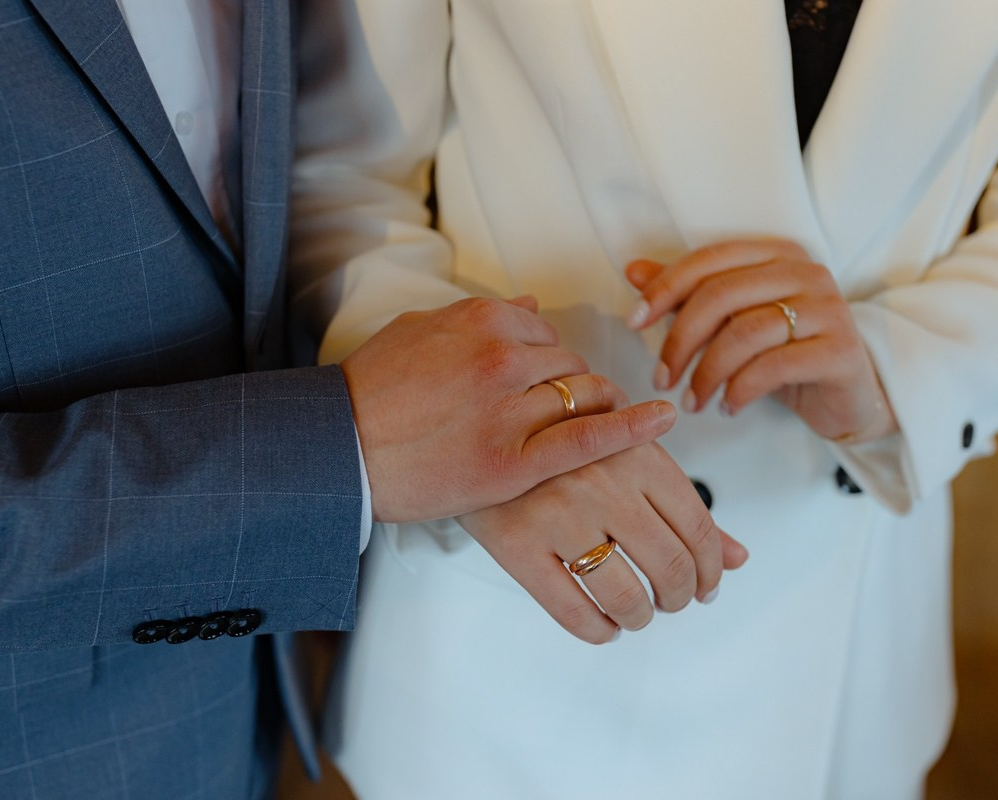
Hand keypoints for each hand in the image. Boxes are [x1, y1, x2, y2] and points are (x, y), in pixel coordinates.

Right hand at [341, 296, 677, 521]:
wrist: (334, 450)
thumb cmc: (367, 391)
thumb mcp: (419, 331)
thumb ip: (480, 314)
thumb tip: (530, 304)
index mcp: (481, 319)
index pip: (550, 335)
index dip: (555, 365)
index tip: (552, 385)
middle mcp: (501, 357)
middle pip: (573, 367)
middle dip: (578, 390)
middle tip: (570, 415)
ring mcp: (508, 410)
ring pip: (584, 398)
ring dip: (597, 411)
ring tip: (601, 430)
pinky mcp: (512, 462)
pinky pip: (588, 438)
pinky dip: (632, 428)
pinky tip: (662, 421)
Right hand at [458, 442, 748, 643]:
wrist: (481, 431)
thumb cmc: (563, 446)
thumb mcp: (628, 457)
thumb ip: (682, 506)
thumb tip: (737, 559)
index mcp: (636, 454)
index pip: (696, 529)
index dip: (710, 570)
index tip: (706, 587)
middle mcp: (602, 483)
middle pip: (670, 566)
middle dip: (679, 597)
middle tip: (671, 602)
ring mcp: (558, 515)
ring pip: (625, 596)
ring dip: (640, 617)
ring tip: (636, 615)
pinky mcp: (518, 545)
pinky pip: (572, 611)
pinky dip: (598, 631)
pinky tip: (603, 626)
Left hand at [625, 239, 896, 442]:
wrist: (846, 394)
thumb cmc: (783, 352)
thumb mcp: (732, 321)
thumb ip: (688, 294)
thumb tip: (633, 270)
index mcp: (777, 254)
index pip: (708, 261)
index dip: (664, 289)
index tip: (633, 323)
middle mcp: (806, 272)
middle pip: (722, 296)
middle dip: (680, 341)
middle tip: (661, 379)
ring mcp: (828, 309)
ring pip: (745, 333)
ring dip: (707, 373)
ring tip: (692, 401)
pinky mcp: (840, 350)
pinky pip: (774, 367)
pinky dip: (739, 390)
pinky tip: (726, 407)